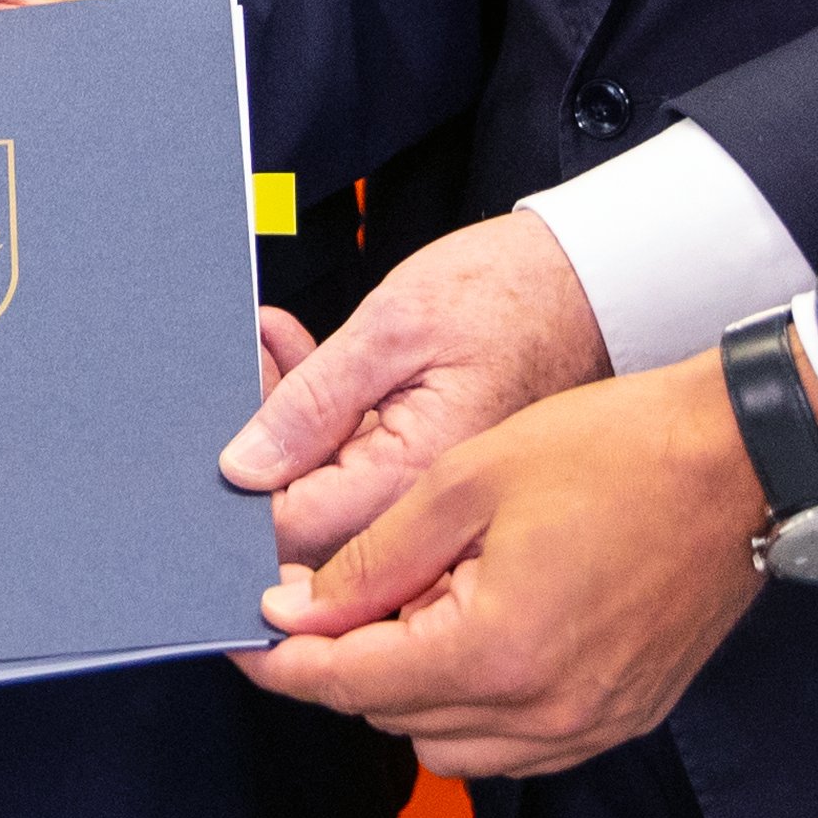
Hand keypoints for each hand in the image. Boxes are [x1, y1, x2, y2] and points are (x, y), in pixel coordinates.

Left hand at [220, 209, 609, 562]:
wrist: (599, 285)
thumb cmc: (518, 294)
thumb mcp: (397, 324)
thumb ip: (314, 400)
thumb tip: (242, 467)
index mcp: (418, 485)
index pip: (294, 532)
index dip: (243, 487)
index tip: (219, 429)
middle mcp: (432, 519)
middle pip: (309, 523)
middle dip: (266, 445)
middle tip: (257, 361)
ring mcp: (441, 510)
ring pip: (334, 498)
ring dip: (295, 426)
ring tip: (283, 347)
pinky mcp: (445, 490)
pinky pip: (369, 480)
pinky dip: (333, 424)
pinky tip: (319, 364)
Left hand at [239, 357, 771, 777]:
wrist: (737, 460)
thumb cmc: (616, 450)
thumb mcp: (467, 478)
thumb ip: (372, 557)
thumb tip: (297, 608)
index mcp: (495, 650)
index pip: (350, 683)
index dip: (286, 659)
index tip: (250, 637)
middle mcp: (544, 710)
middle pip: (393, 717)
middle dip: (351, 660)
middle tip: (342, 590)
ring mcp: (588, 723)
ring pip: (451, 742)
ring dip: (413, 685)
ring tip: (424, 600)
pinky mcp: (620, 716)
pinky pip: (516, 743)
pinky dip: (477, 701)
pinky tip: (480, 628)